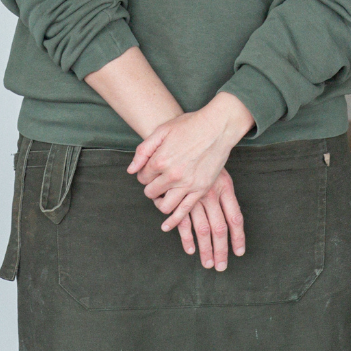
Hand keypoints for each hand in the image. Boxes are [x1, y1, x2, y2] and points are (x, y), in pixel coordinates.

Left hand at [129, 92, 254, 247]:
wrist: (219, 126)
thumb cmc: (190, 124)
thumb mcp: (162, 130)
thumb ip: (143, 150)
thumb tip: (131, 170)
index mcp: (160, 160)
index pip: (142, 177)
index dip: (145, 174)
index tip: (152, 169)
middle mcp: (172, 175)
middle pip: (151, 192)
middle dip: (152, 187)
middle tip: (158, 181)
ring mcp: (187, 184)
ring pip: (164, 206)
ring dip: (160, 202)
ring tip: (164, 195)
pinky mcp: (201, 189)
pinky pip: (184, 211)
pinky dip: (173, 221)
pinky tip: (167, 226)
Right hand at [175, 169, 245, 270]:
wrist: (184, 143)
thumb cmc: (204, 159)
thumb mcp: (220, 172)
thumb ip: (224, 195)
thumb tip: (231, 219)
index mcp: (226, 188)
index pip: (236, 218)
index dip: (238, 237)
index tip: (239, 252)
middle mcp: (212, 195)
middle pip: (220, 228)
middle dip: (221, 250)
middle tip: (221, 267)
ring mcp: (195, 198)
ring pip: (203, 229)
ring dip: (205, 249)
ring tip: (208, 264)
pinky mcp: (179, 200)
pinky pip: (184, 223)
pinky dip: (186, 238)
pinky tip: (190, 250)